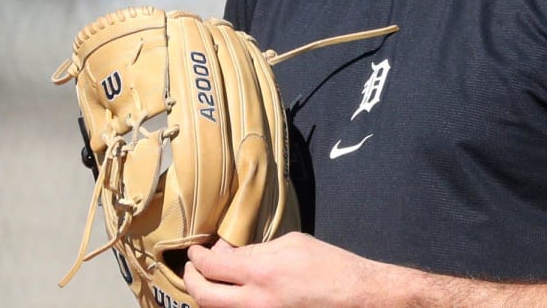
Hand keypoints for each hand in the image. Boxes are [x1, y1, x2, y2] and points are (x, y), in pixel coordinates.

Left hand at [184, 233, 390, 307]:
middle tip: (192, 268)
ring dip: (206, 295)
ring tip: (208, 281)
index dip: (197, 257)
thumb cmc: (330, 266)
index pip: (211, 266)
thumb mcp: (292, 244)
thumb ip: (255, 249)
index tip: (196, 251)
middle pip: (203, 295)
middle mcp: (256, 302)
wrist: (356, 297)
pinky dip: (227, 305)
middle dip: (191, 279)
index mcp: (262, 273)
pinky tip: (230, 295)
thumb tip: (226, 253)